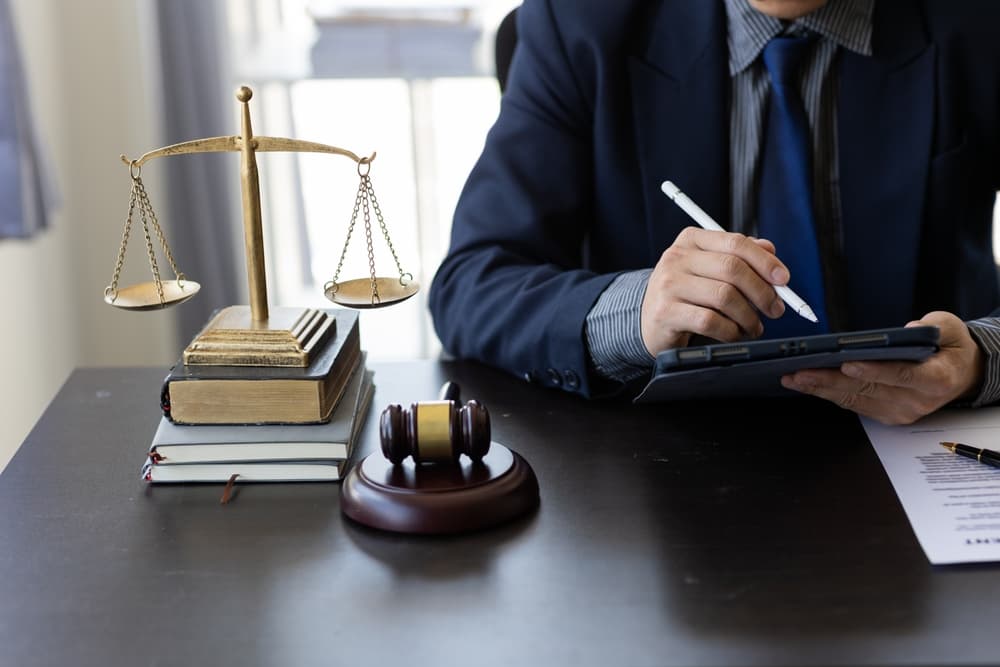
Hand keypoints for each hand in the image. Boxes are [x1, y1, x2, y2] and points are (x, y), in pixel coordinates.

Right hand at [640, 227, 788, 353]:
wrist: (649, 320)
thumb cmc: (687, 294)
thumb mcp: (709, 269)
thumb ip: (738, 256)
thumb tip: (770, 250)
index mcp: (690, 240)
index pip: (735, 243)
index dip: (765, 261)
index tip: (784, 280)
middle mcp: (676, 257)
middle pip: (732, 269)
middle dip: (762, 292)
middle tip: (775, 309)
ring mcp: (668, 284)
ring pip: (724, 296)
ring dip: (748, 316)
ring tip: (753, 326)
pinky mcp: (666, 312)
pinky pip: (710, 321)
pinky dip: (730, 331)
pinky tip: (733, 334)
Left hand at [781, 311, 984, 424]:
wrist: (961, 375)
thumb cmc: (950, 348)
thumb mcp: (951, 328)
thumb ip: (931, 326)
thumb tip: (904, 330)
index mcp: (937, 378)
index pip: (902, 376)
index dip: (874, 371)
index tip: (848, 364)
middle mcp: (917, 400)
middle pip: (868, 390)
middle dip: (830, 380)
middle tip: (800, 372)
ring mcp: (901, 411)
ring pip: (855, 400)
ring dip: (821, 389)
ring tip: (794, 378)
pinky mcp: (886, 416)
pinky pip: (853, 404)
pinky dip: (828, 393)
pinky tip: (807, 384)